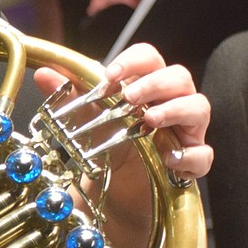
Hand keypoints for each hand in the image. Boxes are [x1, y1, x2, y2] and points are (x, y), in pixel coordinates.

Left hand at [35, 42, 211, 182]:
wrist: (117, 189)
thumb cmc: (109, 144)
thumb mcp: (87, 120)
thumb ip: (69, 96)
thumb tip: (44, 74)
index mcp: (146, 86)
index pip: (150, 58)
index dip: (134, 61)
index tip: (110, 75)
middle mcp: (171, 103)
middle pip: (180, 77)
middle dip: (155, 83)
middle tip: (129, 97)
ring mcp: (185, 131)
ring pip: (199, 107)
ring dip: (176, 110)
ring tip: (150, 119)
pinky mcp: (191, 162)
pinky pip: (204, 155)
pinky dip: (190, 155)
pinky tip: (169, 159)